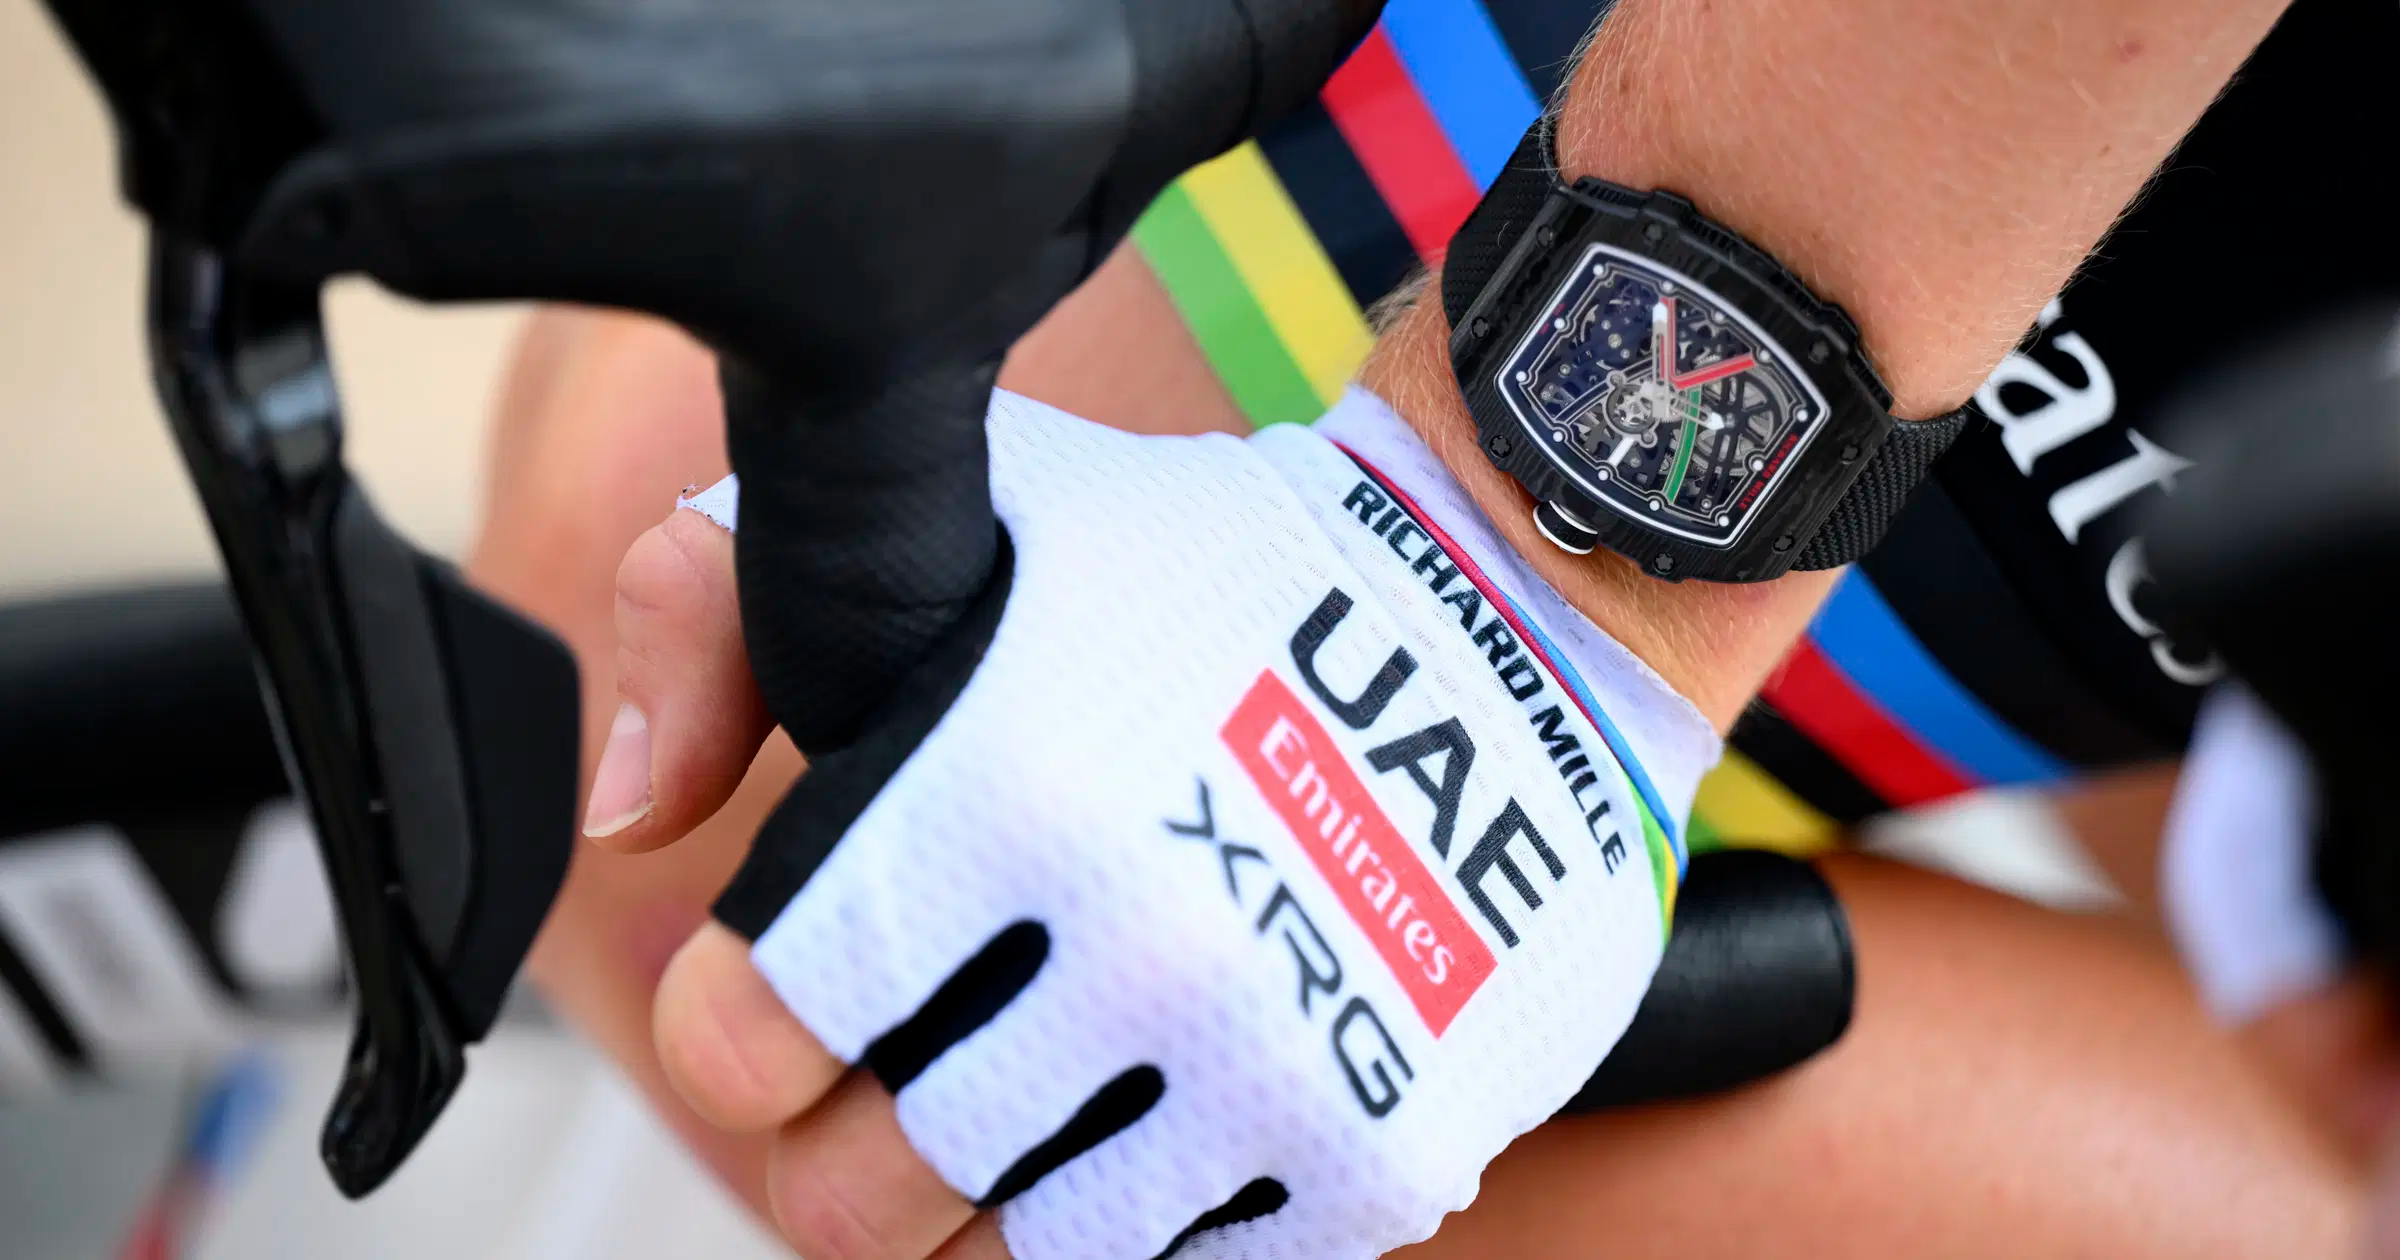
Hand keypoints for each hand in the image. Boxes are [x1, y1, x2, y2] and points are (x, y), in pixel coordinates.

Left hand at [598, 392, 1686, 1259]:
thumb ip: (723, 610)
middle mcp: (1130, 948)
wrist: (1513, 614)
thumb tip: (628, 822)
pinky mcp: (1376, 1149)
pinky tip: (1158, 1107)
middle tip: (904, 1065)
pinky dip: (1145, 1212)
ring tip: (1032, 1090)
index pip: (747, 1041)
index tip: (780, 993)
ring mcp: (1264, 1066)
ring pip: (1015, 1257)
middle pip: (860, 1197)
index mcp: (994, 798)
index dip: (736, 1029)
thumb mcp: (969, 506)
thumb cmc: (1213, 565)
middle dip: (845, 1143)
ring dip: (991, 1193)